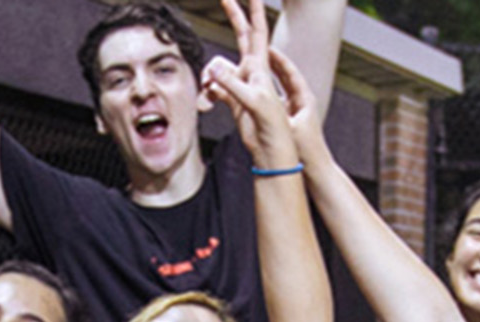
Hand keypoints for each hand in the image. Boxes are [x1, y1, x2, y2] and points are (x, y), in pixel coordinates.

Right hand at [201, 0, 298, 168]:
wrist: (271, 149)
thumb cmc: (272, 125)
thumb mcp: (254, 102)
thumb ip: (232, 84)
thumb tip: (213, 68)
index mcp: (260, 67)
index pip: (256, 31)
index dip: (253, 10)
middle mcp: (252, 71)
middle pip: (241, 36)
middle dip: (234, 16)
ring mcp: (242, 84)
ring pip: (220, 67)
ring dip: (211, 77)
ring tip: (209, 95)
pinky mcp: (234, 99)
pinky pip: (216, 87)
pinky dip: (208, 93)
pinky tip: (206, 102)